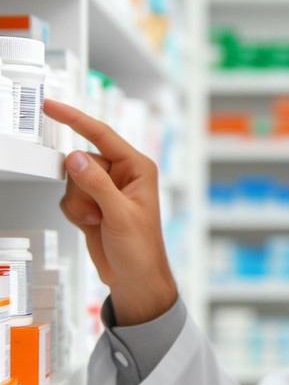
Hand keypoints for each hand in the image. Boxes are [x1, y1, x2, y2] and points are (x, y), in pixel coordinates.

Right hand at [43, 99, 177, 324]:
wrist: (134, 277)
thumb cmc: (141, 248)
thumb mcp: (120, 214)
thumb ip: (96, 184)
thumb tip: (75, 158)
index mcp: (137, 168)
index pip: (102, 135)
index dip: (76, 119)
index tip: (52, 107)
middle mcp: (122, 174)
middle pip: (82, 161)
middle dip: (83, 189)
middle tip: (99, 211)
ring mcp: (106, 188)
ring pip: (72, 180)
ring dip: (79, 203)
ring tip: (99, 220)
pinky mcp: (93, 201)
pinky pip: (68, 196)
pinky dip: (74, 212)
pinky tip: (92, 224)